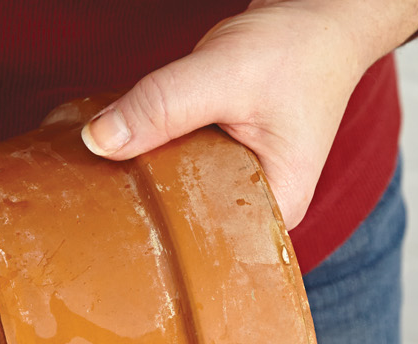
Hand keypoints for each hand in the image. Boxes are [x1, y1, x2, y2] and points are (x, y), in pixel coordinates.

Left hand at [79, 0, 417, 227]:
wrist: (319, 17)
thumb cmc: (296, 48)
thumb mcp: (223, 75)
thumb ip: (162, 106)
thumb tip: (98, 141)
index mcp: (278, 209)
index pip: (211, 247)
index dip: (163, 235)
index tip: (120, 221)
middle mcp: (265, 207)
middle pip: (194, 225)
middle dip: (153, 205)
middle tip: (109, 194)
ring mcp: (248, 185)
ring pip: (185, 196)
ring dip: (154, 177)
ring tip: (124, 169)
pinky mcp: (230, 163)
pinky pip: (186, 171)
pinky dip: (163, 156)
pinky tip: (143, 146)